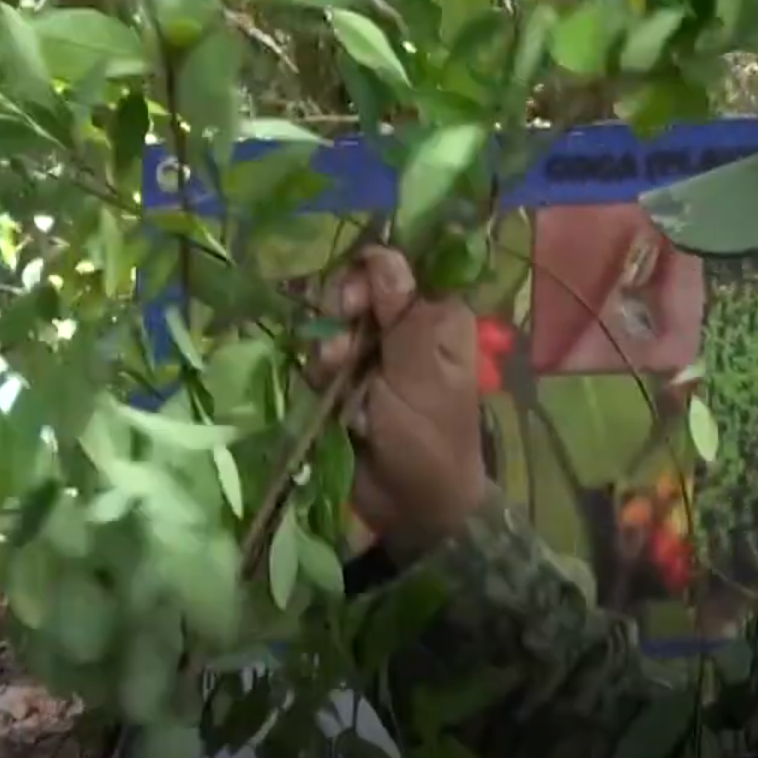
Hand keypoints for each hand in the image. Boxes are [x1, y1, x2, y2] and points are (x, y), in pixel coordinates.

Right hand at [308, 246, 486, 545]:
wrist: (410, 503)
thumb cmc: (428, 439)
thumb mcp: (419, 373)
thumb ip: (402, 314)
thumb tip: (386, 254)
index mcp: (439, 317)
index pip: (400, 266)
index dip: (372, 271)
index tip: (356, 298)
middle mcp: (407, 326)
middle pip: (359, 287)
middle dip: (343, 309)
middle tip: (343, 339)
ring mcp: (374, 353)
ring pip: (334, 321)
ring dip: (329, 344)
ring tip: (336, 373)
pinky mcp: (346, 378)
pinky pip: (319, 355)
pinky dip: (318, 370)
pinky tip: (325, 389)